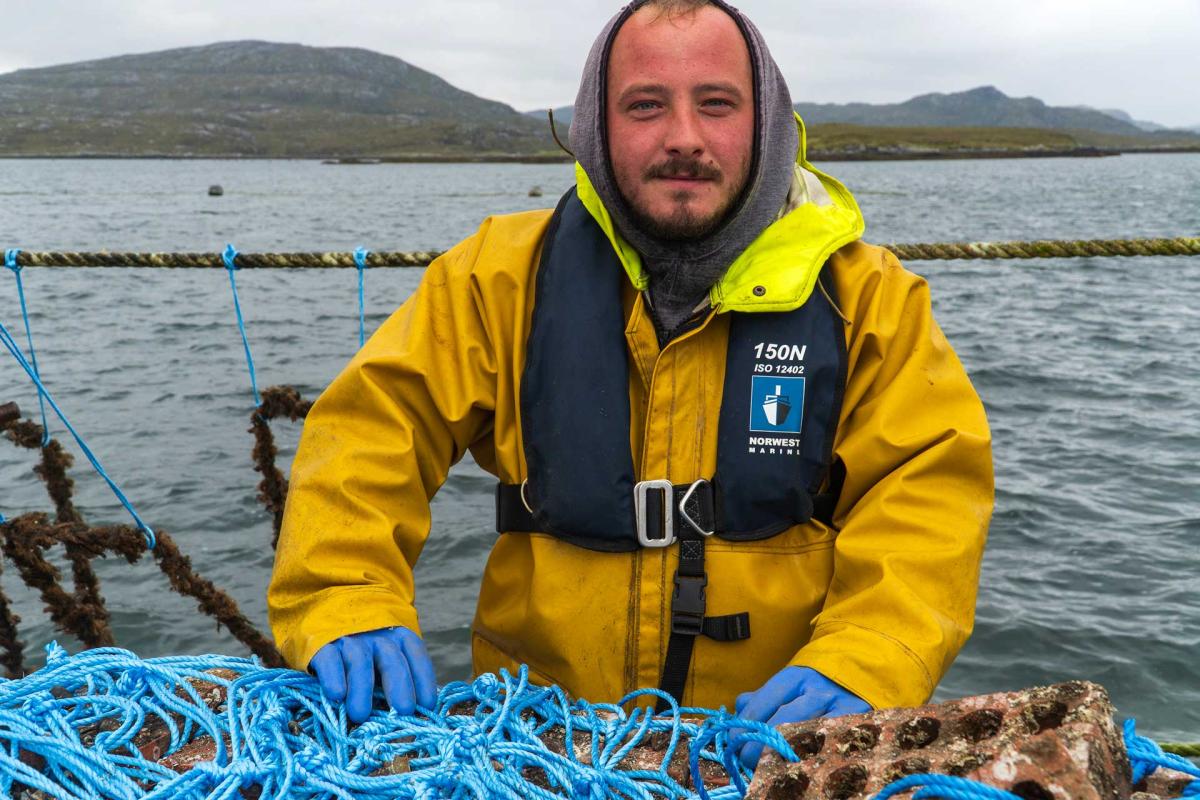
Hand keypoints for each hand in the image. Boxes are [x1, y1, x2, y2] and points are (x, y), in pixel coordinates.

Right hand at [309, 626, 437, 723]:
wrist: (328, 610)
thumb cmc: (365, 652)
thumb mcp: (385, 660)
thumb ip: (394, 684)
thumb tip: (405, 719)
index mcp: (398, 639)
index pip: (416, 656)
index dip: (424, 680)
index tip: (427, 705)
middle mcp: (377, 637)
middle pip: (392, 660)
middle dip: (400, 686)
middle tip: (403, 710)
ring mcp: (350, 640)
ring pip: (360, 662)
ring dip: (362, 689)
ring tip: (360, 715)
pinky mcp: (323, 644)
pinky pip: (330, 660)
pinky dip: (333, 677)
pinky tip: (336, 695)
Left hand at [733, 666, 870, 769]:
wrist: (861, 672)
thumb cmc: (817, 684)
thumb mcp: (789, 683)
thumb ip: (763, 696)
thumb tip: (739, 707)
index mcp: (795, 678)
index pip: (763, 702)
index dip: (745, 725)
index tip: (733, 742)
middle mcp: (817, 692)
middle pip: (782, 722)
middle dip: (760, 744)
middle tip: (746, 760)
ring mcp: (839, 709)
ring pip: (806, 736)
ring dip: (784, 756)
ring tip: (768, 768)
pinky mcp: (858, 725)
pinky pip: (830, 747)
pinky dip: (812, 759)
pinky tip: (799, 768)